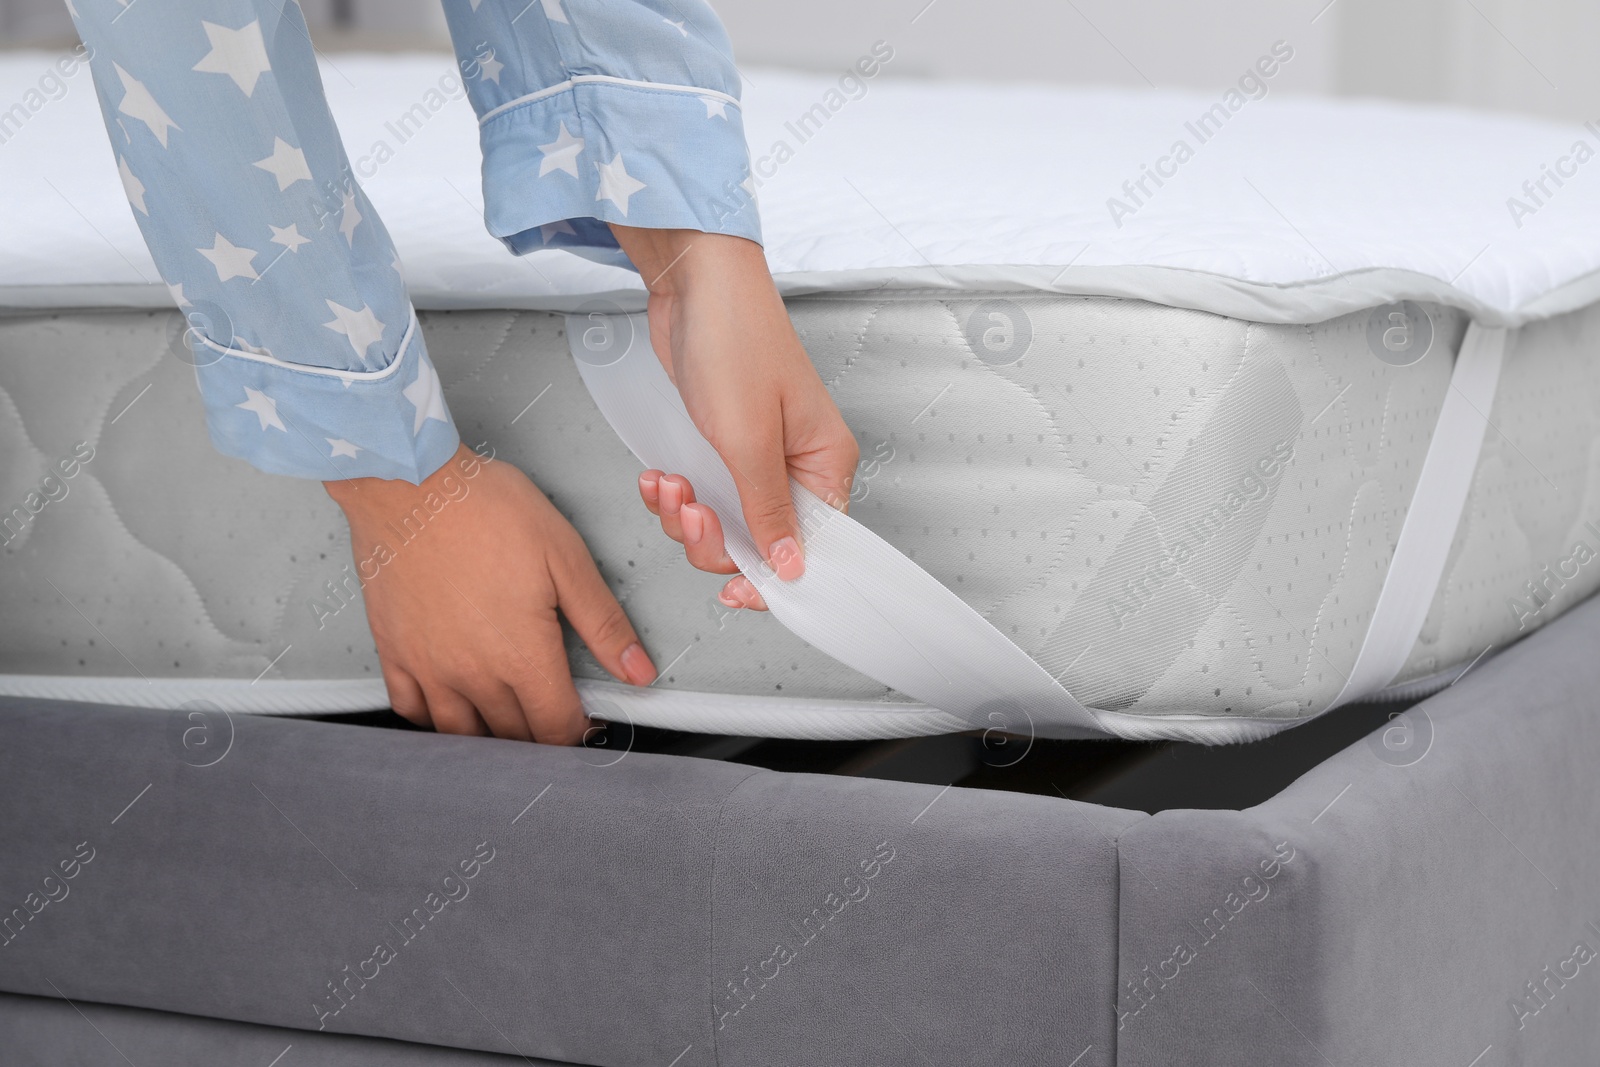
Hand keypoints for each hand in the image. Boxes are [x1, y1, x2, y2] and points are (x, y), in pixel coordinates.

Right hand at [325, 444, 655, 742]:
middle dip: (539, 734)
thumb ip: (603, 623)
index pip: (556, 728)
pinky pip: (411, 710)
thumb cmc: (486, 509)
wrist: (410, 482)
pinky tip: (452, 703)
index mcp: (522, 655)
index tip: (584, 722)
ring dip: (490, 735)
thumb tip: (638, 670)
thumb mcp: (565, 558)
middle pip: (513, 736)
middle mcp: (473, 674)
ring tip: (507, 718)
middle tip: (550, 714)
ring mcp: (428, 667)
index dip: (577, 732)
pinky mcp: (394, 652)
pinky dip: (434, 719)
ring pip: (461, 734)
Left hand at [609, 226, 857, 609]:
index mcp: (823, 465)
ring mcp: (756, 455)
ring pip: (721, 524)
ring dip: (684, 516)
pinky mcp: (720, 444)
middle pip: (759, 544)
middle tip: (688, 512)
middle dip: (713, 539)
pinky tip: (657, 474)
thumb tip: (791, 568)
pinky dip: (673, 494)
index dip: (774, 578)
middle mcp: (796, 465)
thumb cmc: (735, 341)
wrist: (694, 281)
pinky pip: (698, 495)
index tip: (736, 593)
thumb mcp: (748, 439)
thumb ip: (768, 510)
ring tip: (666, 485)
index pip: (814, 548)